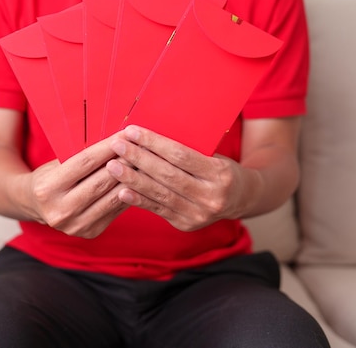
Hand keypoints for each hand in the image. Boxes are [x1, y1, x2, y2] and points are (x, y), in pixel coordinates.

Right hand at [21, 133, 131, 237]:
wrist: (35, 206)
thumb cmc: (49, 178)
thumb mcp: (56, 164)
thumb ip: (80, 157)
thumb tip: (116, 142)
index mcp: (47, 189)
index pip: (84, 163)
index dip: (107, 147)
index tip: (124, 134)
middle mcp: (60, 211)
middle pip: (101, 182)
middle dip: (124, 161)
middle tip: (141, 146)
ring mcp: (76, 225)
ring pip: (112, 198)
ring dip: (132, 178)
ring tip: (145, 162)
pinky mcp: (90, 232)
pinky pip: (116, 210)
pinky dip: (130, 194)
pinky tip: (140, 181)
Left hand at [105, 125, 259, 231]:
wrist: (242, 199)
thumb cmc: (222, 170)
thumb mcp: (214, 156)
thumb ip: (188, 151)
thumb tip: (149, 138)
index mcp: (219, 174)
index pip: (180, 155)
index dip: (154, 143)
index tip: (133, 131)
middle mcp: (210, 196)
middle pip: (167, 174)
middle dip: (139, 158)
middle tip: (117, 145)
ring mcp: (198, 214)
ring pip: (160, 194)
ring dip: (133, 179)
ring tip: (113, 166)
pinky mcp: (186, 224)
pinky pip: (158, 210)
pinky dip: (139, 200)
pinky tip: (122, 190)